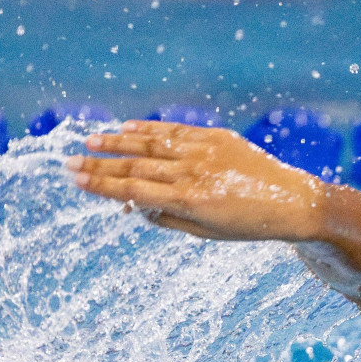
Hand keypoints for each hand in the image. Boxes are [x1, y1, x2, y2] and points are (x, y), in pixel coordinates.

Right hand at [65, 120, 324, 241]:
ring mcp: (205, 152)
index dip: (102, 186)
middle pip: (136, 166)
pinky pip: (176, 131)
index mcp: (191, 203)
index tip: (76, 181)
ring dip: (118, 142)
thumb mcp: (207, 233)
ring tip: (90, 141)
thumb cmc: (247, 225)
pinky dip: (149, 129)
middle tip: (68, 162)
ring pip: (152, 144)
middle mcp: (195, 174)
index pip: (135, 191)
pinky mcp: (217, 137)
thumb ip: (168, 219)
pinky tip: (127, 128)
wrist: (292, 203)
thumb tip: (134, 206)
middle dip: (99, 164)